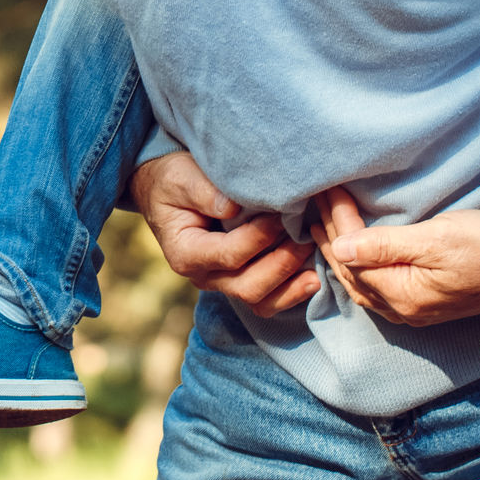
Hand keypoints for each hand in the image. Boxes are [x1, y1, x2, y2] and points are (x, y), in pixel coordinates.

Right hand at [132, 152, 320, 317]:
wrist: (165, 191)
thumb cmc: (174, 180)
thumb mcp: (182, 178)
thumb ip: (206, 192)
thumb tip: (235, 207)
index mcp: (185, 252)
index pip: (229, 255)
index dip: (259, 238)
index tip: (281, 215)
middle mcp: (203, 276)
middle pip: (247, 286)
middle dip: (281, 264)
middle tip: (303, 237)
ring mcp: (221, 282)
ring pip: (260, 300)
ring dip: (290, 284)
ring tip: (313, 260)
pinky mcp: (238, 279)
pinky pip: (266, 299)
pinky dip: (290, 292)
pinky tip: (312, 277)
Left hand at [310, 189, 479, 326]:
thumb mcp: (436, 239)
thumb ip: (386, 245)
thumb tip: (341, 247)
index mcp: (403, 295)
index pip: (354, 257)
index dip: (337, 222)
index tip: (328, 192)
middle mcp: (403, 310)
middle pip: (352, 274)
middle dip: (332, 237)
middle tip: (315, 205)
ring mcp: (414, 310)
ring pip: (362, 285)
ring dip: (341, 255)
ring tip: (322, 229)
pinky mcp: (425, 304)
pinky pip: (377, 289)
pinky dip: (359, 268)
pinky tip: (355, 256)